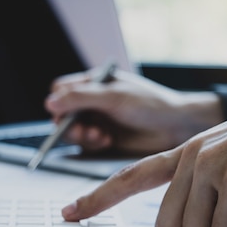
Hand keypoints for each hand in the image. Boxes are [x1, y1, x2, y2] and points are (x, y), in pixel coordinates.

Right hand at [46, 68, 222, 153]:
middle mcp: (92, 101)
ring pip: (72, 130)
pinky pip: (85, 144)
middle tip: (84, 131)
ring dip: (81, 136)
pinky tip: (107, 141)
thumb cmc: (151, 104)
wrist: (177, 127)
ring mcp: (97, 120)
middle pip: (62, 113)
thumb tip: (49, 102)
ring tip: (100, 137)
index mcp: (94, 82)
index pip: (61, 89)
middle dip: (70, 124)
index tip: (65, 114)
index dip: (59, 102)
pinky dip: (92, 144)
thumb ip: (81, 98)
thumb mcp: (114, 97)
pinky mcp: (104, 138)